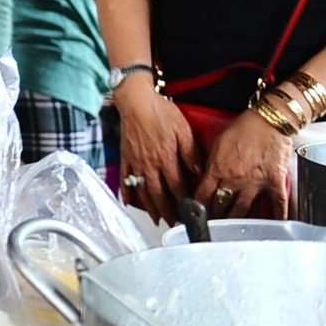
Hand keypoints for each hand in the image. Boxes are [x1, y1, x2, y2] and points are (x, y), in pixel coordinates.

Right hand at [116, 76, 202, 224]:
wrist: (135, 100)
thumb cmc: (160, 112)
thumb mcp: (183, 130)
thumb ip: (191, 154)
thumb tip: (199, 173)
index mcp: (167, 158)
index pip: (178, 187)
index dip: (184, 202)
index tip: (190, 214)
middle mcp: (150, 164)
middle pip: (160, 194)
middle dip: (168, 212)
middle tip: (174, 225)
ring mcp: (136, 162)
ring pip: (144, 190)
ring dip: (150, 207)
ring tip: (157, 219)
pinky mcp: (126, 157)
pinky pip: (125, 179)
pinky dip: (127, 192)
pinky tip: (129, 202)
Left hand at [193, 111, 294, 218]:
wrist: (269, 120)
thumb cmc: (244, 127)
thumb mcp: (218, 144)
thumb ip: (212, 163)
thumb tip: (205, 177)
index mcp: (217, 168)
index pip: (203, 195)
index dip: (198, 207)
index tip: (195, 215)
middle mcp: (234, 179)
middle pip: (221, 205)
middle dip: (215, 217)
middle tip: (212, 225)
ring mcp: (255, 182)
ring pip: (242, 210)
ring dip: (235, 221)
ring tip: (232, 229)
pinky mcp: (275, 182)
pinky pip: (277, 204)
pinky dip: (277, 217)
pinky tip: (274, 226)